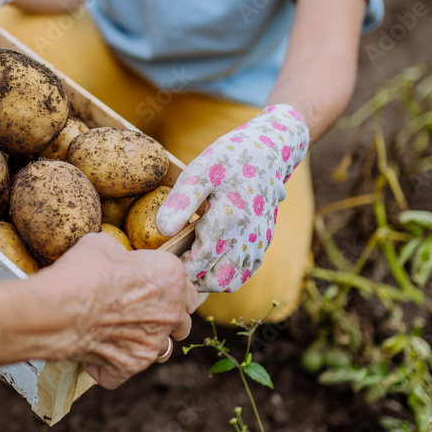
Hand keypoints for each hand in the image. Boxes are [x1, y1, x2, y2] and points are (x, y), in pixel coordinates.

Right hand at [32, 233, 196, 388]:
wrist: (60, 306)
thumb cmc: (83, 271)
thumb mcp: (103, 245)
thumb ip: (120, 256)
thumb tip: (114, 258)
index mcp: (170, 277)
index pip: (187, 289)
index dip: (168, 290)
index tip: (152, 290)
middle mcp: (170, 313)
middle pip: (181, 324)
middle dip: (166, 320)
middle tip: (140, 314)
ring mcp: (152, 344)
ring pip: (160, 350)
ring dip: (145, 344)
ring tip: (120, 336)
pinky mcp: (130, 366)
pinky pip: (125, 372)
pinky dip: (111, 366)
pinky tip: (96, 355)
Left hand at [155, 104, 309, 292]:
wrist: (268, 151)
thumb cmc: (228, 159)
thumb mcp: (199, 171)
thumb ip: (181, 202)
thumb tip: (163, 231)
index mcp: (228, 220)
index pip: (199, 263)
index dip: (179, 267)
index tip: (165, 261)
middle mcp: (247, 237)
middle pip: (217, 281)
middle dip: (194, 279)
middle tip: (175, 265)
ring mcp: (258, 242)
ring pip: (234, 281)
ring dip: (211, 279)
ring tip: (191, 264)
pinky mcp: (264, 241)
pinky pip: (246, 270)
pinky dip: (227, 273)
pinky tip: (211, 258)